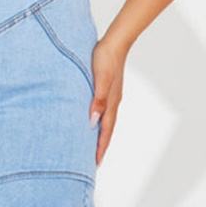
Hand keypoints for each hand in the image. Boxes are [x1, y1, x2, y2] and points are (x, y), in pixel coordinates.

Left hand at [89, 34, 128, 165]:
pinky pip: (103, 111)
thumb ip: (97, 99)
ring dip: (99, 135)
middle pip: (106, 130)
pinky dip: (98, 121)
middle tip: (92, 162)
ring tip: (91, 146)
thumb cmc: (105, 58)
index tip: (94, 164)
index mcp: (111, 103)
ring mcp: (111, 97)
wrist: (115, 42)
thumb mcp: (100, 78)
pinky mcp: (108, 89)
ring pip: (105, 121)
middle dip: (100, 146)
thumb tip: (92, 121)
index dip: (100, 148)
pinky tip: (92, 120)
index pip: (105, 132)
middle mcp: (112, 103)